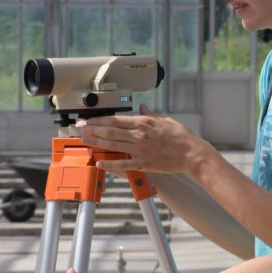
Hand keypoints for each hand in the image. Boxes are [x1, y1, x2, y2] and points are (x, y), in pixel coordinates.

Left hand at [78, 105, 212, 176]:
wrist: (191, 154)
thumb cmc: (181, 137)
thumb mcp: (165, 120)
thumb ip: (151, 115)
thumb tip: (142, 108)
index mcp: (144, 123)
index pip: (116, 120)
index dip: (99, 120)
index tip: (88, 120)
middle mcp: (139, 136)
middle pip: (110, 132)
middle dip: (93, 130)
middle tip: (80, 129)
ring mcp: (140, 150)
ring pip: (113, 145)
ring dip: (96, 143)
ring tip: (84, 141)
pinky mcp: (143, 163)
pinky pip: (123, 164)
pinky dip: (110, 164)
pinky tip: (99, 163)